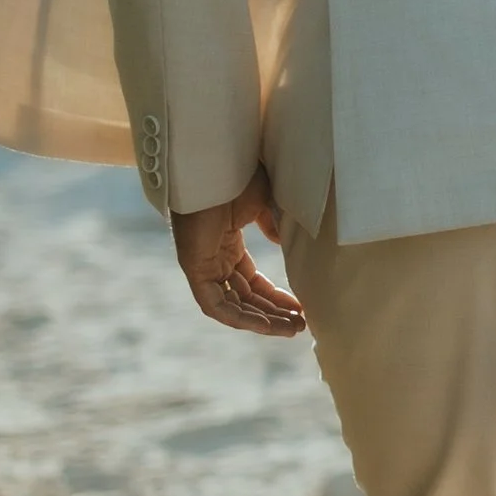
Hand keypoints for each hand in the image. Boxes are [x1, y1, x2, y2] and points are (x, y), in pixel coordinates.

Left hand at [172, 177, 306, 337]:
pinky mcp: (194, 269)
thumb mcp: (263, 204)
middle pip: (245, 298)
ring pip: (232, 306)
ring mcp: (203, 265)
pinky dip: (239, 319)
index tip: (300, 307)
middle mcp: (214, 259)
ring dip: (262, 321)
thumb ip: (272, 225)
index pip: (251, 282)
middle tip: (301, 325)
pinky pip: (215, 305)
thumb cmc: (235, 178)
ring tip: (292, 329)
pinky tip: (265, 326)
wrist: (213, 167)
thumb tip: (280, 241)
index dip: (275, 297)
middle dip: (273, 313)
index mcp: (227, 245)